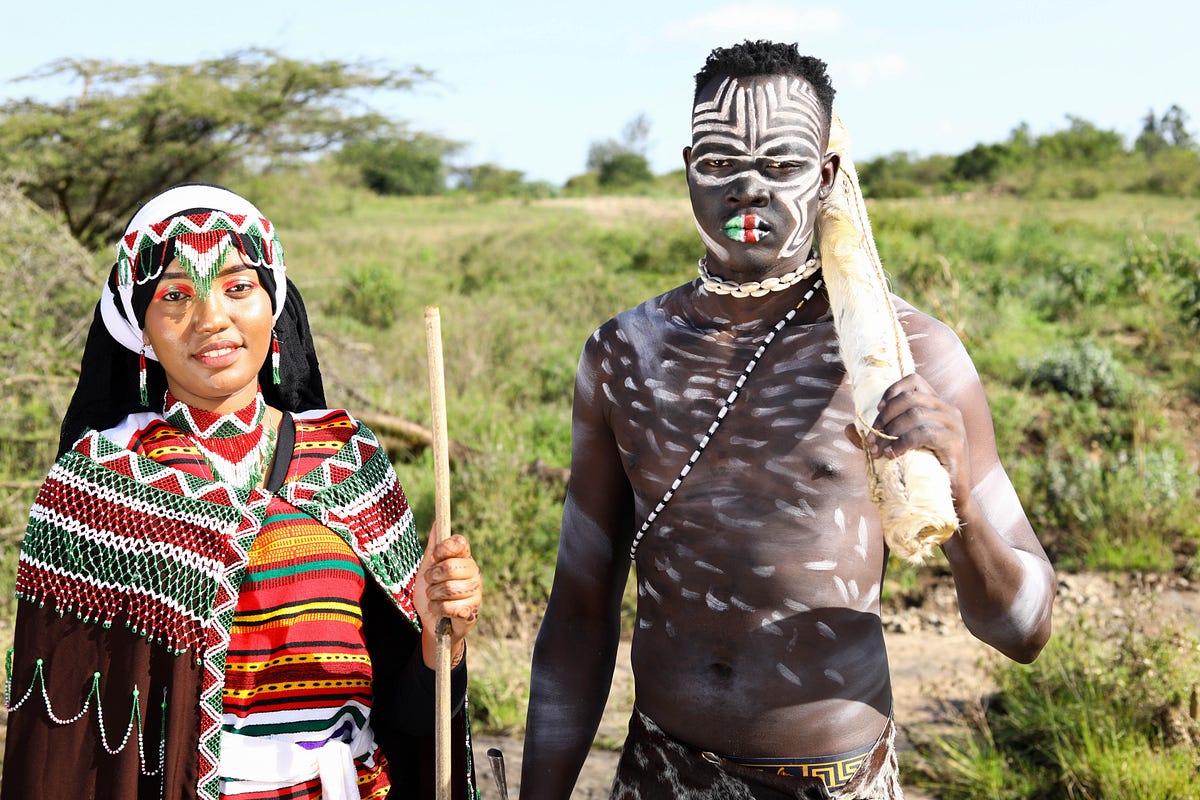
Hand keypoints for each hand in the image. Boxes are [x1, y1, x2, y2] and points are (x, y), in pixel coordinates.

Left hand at [412, 527, 481, 666]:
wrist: (432, 622)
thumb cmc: (431, 592)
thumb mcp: (427, 568)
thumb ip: (433, 547)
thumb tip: (436, 522)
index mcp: (464, 558)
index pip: (460, 543)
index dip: (444, 548)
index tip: (435, 556)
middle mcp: (473, 572)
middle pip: (451, 566)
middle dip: (432, 576)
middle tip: (430, 582)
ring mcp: (475, 592)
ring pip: (449, 588)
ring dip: (433, 595)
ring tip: (434, 597)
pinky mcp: (472, 611)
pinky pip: (450, 606)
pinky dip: (438, 609)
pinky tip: (440, 611)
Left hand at [848, 373, 972, 510]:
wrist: (950, 494)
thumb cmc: (924, 468)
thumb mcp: (897, 448)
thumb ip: (875, 437)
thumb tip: (847, 428)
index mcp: (936, 405)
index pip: (914, 381)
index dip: (893, 390)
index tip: (877, 409)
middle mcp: (948, 410)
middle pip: (910, 399)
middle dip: (884, 418)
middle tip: (871, 438)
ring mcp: (954, 425)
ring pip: (915, 415)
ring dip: (890, 433)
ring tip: (878, 451)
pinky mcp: (955, 442)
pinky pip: (924, 434)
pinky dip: (902, 443)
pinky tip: (891, 455)